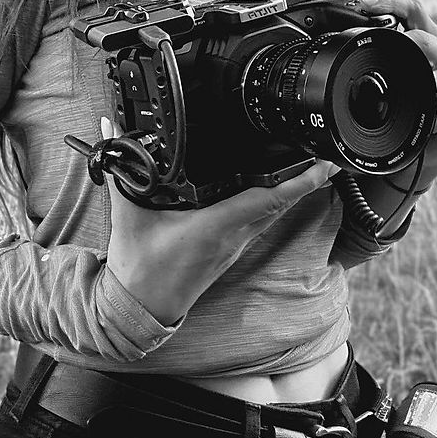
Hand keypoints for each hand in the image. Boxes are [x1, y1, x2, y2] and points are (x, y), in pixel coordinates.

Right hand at [100, 117, 338, 325]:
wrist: (140, 307)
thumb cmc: (138, 267)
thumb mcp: (127, 213)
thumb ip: (121, 169)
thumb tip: (112, 131)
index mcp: (214, 226)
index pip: (266, 199)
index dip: (299, 182)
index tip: (322, 164)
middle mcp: (231, 237)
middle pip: (279, 205)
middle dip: (305, 181)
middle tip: (325, 156)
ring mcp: (233, 246)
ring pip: (272, 215)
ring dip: (292, 193)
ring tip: (308, 168)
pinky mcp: (228, 251)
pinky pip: (260, 222)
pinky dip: (273, 204)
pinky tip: (274, 191)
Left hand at [356, 0, 436, 162]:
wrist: (428, 145)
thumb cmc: (409, 105)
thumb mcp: (395, 74)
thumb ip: (382, 54)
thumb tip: (340, 39)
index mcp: (430, 39)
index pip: (413, 7)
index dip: (390, 0)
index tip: (365, 3)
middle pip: (422, 39)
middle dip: (399, 49)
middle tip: (380, 63)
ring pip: (432, 77)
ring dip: (412, 90)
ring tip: (401, 100)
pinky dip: (423, 119)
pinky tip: (418, 122)